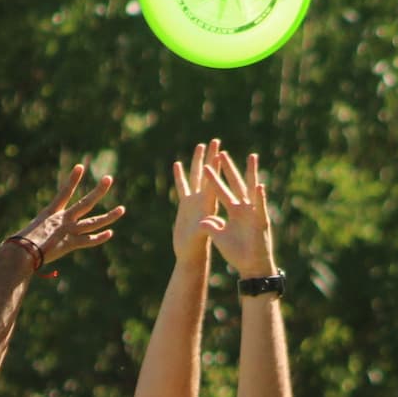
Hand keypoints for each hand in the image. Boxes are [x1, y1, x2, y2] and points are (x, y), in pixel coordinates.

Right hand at [8, 163, 123, 266]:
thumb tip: (22, 242)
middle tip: (109, 179)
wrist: (19, 253)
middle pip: (85, 203)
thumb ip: (33, 236)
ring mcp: (67, 231)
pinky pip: (87, 241)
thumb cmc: (17, 247)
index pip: (64, 193)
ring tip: (122, 209)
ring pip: (93, 222)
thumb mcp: (27, 235)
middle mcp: (61, 220)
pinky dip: (98, 238)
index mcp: (49, 214)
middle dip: (98, 191)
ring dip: (109, 216)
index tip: (80, 167)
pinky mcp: (69, 244)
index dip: (72, 180)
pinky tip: (110, 233)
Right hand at [171, 140, 226, 261]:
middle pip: (208, 174)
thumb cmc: (197, 249)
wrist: (190, 256)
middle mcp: (204, 200)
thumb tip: (207, 222)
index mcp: (210, 206)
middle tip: (215, 140)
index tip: (219, 152)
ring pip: (196, 177)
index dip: (216, 167)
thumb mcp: (202, 238)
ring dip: (198, 161)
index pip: (215, 182)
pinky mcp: (186, 206)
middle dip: (211, 157)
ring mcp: (195, 202)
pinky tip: (178, 164)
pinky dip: (180, 176)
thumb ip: (205, 228)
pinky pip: (183, 187)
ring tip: (200, 145)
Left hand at [205, 148, 278, 278]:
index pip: (220, 191)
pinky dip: (259, 197)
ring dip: (251, 173)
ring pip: (251, 189)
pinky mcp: (260, 221)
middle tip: (222, 152)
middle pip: (235, 184)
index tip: (206, 165)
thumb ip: (211, 227)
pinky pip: (260, 208)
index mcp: (232, 210)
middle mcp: (243, 208)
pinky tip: (259, 186)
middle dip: (228, 169)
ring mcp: (253, 213)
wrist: (251, 266)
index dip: (213, 179)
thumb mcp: (219, 238)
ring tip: (251, 157)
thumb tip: (202, 221)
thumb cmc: (237, 252)